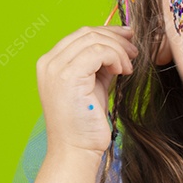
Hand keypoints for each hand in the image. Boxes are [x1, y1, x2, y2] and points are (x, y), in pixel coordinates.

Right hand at [36, 25, 137, 158]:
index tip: (128, 39)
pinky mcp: (68, 76)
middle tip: (134, 51)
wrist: (75, 150)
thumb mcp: (93, 86)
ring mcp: (56, 68)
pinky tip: (123, 72)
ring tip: (129, 67)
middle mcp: (49, 62)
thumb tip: (120, 47)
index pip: (80, 35)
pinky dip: (116, 57)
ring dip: (119, 50)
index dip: (107, 32)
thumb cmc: (85, 124)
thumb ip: (100, 66)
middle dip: (115, 38)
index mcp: (51, 63)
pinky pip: (99, 52)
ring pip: (94, 40)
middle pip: (87, 33)